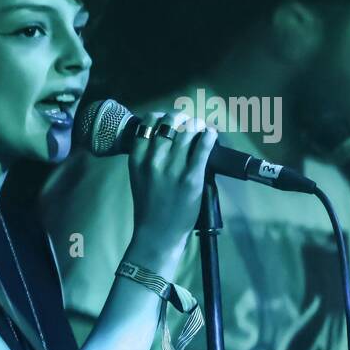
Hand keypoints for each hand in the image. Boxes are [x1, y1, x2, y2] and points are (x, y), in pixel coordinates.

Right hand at [125, 110, 217, 275]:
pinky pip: (203, 147)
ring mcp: (173, 168)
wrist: (157, 234)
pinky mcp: (192, 178)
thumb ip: (146, 156)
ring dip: (197, 125)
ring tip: (202, 129)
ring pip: (188, 130)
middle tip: (190, 123)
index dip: (162, 115)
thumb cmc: (148, 206)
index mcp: (138, 158)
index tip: (170, 120)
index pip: (148, 122)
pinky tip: (212, 135)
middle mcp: (154, 159)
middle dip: (183, 118)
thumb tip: (163, 135)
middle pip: (171, 122)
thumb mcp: (138, 176)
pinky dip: (209, 136)